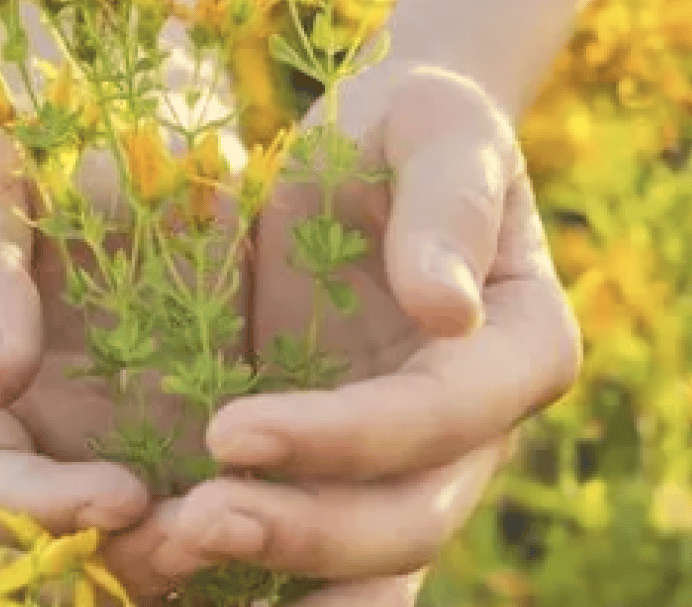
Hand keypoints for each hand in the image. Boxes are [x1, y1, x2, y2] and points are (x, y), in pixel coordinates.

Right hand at [0, 105, 247, 603]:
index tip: (121, 496)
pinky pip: (222, 506)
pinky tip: (306, 510)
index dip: (37, 510)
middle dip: (129, 556)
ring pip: (145, 545)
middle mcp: (31, 443)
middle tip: (205, 535)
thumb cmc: (45, 136)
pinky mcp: (197, 440)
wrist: (156, 127)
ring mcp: (115, 448)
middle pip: (62, 546)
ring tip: (262, 525)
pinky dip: (254, 521)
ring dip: (195, 554)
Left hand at [151, 61, 581, 605]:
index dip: (346, 437)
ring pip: (365, 563)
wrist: (369, 157)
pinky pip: (311, 553)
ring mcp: (409, 464)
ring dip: (280, 576)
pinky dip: (254, 579)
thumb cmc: (411, 130)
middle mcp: (475, 432)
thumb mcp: (437, 133)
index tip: (231, 429)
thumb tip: (450, 313)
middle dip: (306, 532)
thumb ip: (452, 209)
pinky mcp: (340, 473)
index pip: (442, 416)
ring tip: (173, 558)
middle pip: (409, 517)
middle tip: (195, 523)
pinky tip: (171, 576)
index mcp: (520, 350)